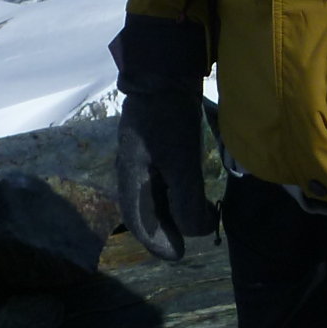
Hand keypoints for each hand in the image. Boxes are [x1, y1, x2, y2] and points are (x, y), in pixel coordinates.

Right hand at [111, 17, 216, 260]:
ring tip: (196, 220)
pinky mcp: (155, 143)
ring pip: (154, 195)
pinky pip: (162, 179)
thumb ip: (186, 200)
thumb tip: (196, 231)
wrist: (165, 70)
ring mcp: (142, 156)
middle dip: (166, 229)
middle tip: (189, 242)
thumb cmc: (169, 118)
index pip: (139, 221)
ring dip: (173, 211)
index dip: (157, 243)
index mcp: (130, 176)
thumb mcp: (180, 161)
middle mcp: (132, 169)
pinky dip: (177, 193)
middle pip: (145, 211)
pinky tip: (193, 193)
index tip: (177, 256)